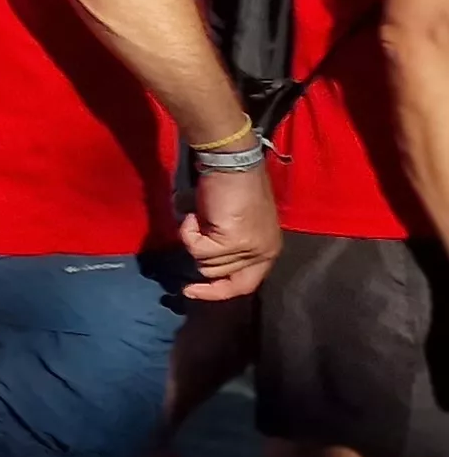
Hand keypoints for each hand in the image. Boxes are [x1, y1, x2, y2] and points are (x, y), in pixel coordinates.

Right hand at [179, 162, 280, 299]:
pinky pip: (196, 249)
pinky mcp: (232, 241)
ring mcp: (248, 249)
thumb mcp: (235, 224)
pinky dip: (189, 231)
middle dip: (201, 252)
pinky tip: (196, 215)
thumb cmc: (234, 187)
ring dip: (195, 238)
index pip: (243, 286)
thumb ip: (228, 246)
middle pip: (217, 274)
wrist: (232, 164)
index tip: (189, 291)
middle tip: (198, 229)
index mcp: (268, 250)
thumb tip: (203, 263)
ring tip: (202, 215)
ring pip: (205, 263)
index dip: (215, 292)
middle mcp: (263, 253)